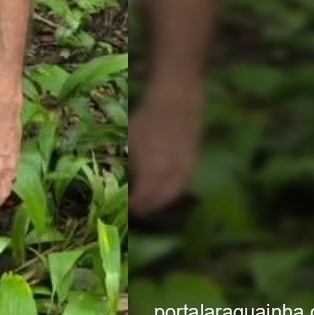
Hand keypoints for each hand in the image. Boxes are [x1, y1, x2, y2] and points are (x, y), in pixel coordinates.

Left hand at [128, 83, 204, 215]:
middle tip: (137, 211)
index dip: (134, 206)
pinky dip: (174, 191)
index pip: (143, 198)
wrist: (177, 103)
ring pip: (174, 194)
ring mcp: (185, 169)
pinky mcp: (194, 161)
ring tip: (151, 204)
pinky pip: (184, 183)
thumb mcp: (129, 141)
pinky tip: (167, 189)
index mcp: (152, 171)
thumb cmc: (147, 120)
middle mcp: (170, 175)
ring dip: (161, 202)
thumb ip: (126, 163)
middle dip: (148, 207)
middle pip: (159, 200)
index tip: (125, 209)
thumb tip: (120, 179)